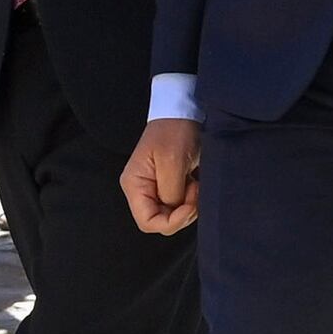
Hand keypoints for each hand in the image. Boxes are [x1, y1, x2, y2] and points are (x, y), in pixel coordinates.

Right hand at [123, 118, 203, 233]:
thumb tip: (175, 208)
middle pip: (161, 220)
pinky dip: (191, 199)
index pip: (147, 222)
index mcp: (135, 185)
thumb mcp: (172, 161)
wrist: (183, 111)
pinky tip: (197, 183)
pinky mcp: (170, 183)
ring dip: (189, 206)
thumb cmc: (174, 131)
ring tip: (197, 184)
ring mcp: (156, 187)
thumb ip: (171, 191)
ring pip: (172, 213)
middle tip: (196, 192)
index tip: (190, 207)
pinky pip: (180, 203)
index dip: (171, 222)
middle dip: (182, 214)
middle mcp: (142, 189)